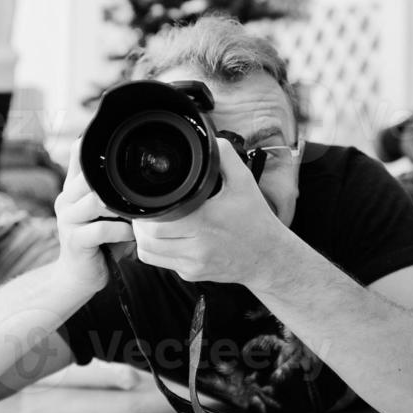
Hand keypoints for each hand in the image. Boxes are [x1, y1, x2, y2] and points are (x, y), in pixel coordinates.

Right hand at [52, 144, 134, 296]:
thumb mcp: (102, 212)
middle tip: (138, 195)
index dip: (95, 145)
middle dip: (117, 186)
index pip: (78, 155)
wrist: (78, 276)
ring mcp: (68, 220)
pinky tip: (130, 234)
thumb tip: (139, 168)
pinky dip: (121, 231)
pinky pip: (101, 230)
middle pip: (90, 178)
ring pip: (96, 202)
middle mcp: (65, 200)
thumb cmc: (98, 241)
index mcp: (71, 188)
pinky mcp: (75, 241)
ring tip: (136, 216)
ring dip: (121, 209)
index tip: (120, 145)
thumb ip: (111, 191)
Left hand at [131, 138, 289, 286]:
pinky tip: (167, 238)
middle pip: (148, 239)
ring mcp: (194, 264)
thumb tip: (209, 138)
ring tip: (152, 225)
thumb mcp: (244, 181)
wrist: (269, 257)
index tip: (150, 201)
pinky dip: (158, 251)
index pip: (158, 223)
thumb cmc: (256, 219)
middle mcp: (198, 247)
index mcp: (206, 222)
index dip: (148, 212)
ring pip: (149, 254)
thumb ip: (224, 156)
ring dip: (145, 239)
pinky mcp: (192, 274)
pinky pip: (163, 263)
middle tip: (148, 211)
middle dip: (142, 224)